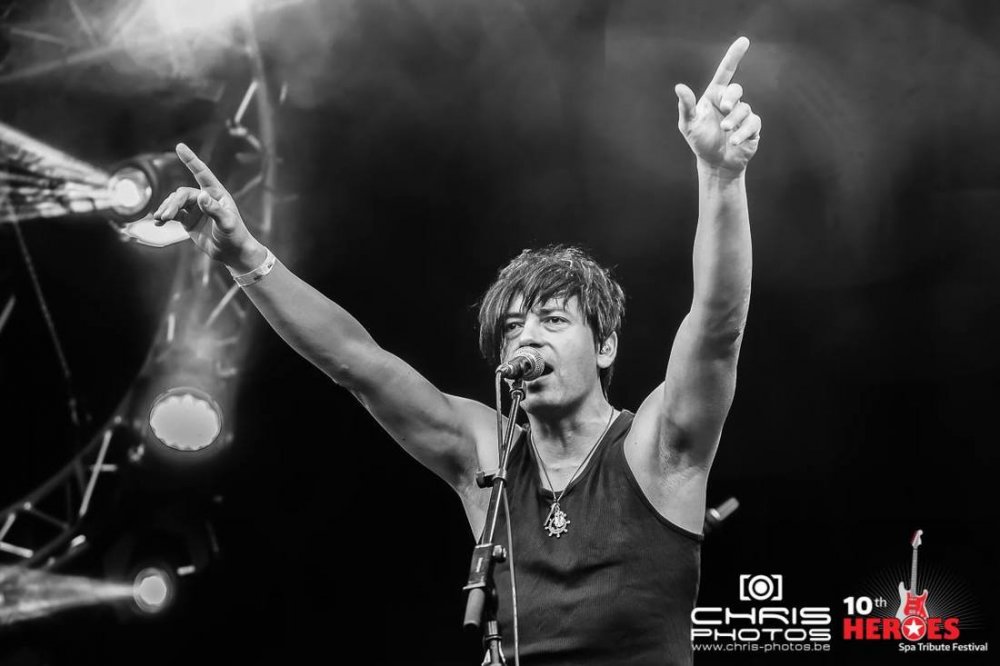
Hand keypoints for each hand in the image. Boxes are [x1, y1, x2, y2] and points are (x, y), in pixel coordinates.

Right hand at [152, 143, 264, 271]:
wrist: (232, 253)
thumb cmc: (235, 236)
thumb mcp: (227, 223)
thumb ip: (214, 210)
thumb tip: (200, 195)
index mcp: (217, 194)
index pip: (202, 173)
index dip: (191, 160)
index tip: (179, 146)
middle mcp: (205, 198)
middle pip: (183, 194)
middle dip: (173, 203)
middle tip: (166, 216)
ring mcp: (195, 209)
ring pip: (175, 203)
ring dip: (166, 209)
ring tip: (160, 219)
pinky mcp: (188, 220)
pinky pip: (173, 214)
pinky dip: (165, 216)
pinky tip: (158, 222)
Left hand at [675, 37, 760, 174]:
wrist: (715, 163)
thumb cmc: (700, 141)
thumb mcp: (688, 124)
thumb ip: (686, 106)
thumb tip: (679, 87)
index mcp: (715, 95)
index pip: (726, 72)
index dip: (734, 56)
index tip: (744, 41)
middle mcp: (730, 102)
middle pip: (736, 90)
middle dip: (731, 98)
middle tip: (725, 109)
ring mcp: (743, 114)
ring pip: (744, 109)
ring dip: (733, 121)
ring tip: (725, 131)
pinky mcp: (753, 127)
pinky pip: (753, 123)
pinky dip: (743, 132)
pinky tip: (733, 141)